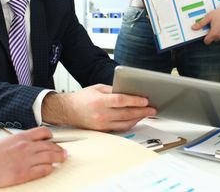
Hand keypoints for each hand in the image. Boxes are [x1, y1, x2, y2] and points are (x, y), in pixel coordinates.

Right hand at [0, 127, 66, 187]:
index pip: (43, 132)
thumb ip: (15, 143)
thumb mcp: (3, 142)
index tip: (54, 140)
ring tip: (63, 159)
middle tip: (64, 152)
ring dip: (60, 158)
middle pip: (50, 145)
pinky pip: (44, 170)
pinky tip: (52, 169)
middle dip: (59, 149)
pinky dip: (50, 169)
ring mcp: (26, 160)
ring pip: (51, 156)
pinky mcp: (24, 173)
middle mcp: (26, 146)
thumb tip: (21, 147)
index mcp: (20, 137)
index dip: (51, 137)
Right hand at [42, 84, 156, 130]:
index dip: (135, 101)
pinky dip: (129, 123)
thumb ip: (112, 90)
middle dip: (142, 111)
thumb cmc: (82, 98)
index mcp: (100, 101)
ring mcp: (102, 124)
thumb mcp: (97, 88)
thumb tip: (128, 91)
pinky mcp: (103, 130)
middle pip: (126, 114)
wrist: (68, 111)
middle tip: (152, 109)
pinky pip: (120, 128)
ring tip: (146, 114)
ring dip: (138, 119)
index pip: (121, 101)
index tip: (145, 100)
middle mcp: (101, 114)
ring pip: (125, 123)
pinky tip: (135, 119)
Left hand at [191, 8, 219, 44]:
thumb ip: (201, 24)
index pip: (207, 41)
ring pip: (219, 37)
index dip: (205, 38)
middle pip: (213, 39)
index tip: (205, 33)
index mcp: (214, 34)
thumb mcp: (209, 17)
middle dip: (212, 34)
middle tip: (212, 26)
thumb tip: (194, 27)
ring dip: (218, 33)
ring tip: (219, 24)